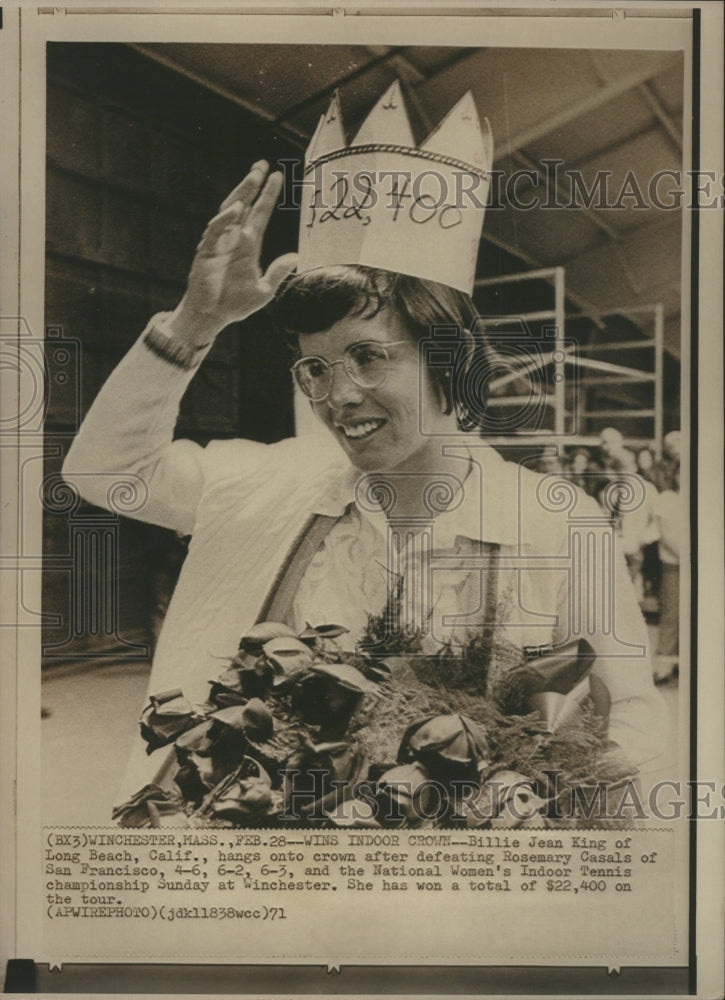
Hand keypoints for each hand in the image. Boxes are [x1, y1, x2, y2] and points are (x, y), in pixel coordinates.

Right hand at [169, 162, 297, 345]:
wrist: (211, 316)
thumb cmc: (234, 304)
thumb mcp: (263, 291)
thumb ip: (277, 273)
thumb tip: (295, 257)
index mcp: (249, 245)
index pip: (260, 214)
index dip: (268, 196)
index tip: (278, 176)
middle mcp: (234, 238)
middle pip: (244, 204)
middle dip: (253, 184)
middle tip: (262, 165)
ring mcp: (219, 242)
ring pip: (229, 211)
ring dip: (241, 194)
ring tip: (253, 178)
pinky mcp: (206, 251)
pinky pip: (216, 230)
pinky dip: (226, 219)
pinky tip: (238, 209)